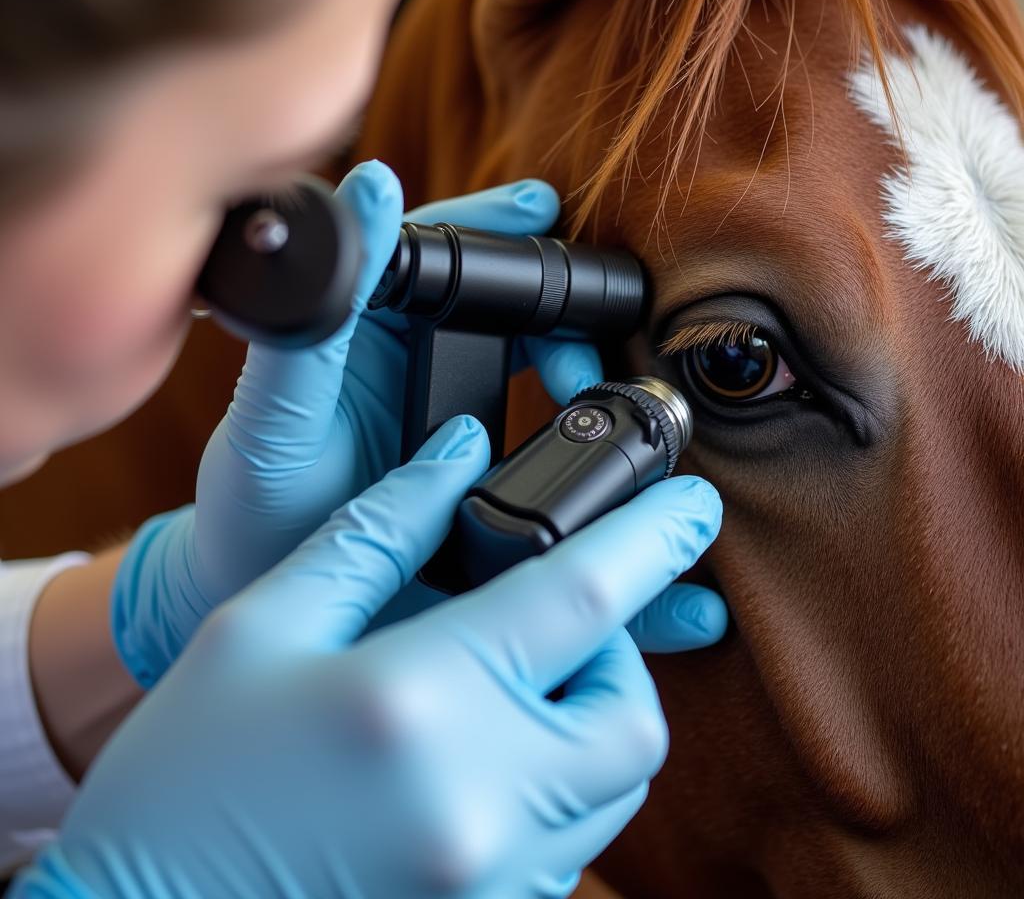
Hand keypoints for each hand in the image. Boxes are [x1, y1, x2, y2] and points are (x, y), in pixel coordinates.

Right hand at [16, 418, 721, 898]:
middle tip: (557, 620)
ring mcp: (490, 879)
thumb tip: (460, 456)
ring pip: (615, 788)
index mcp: (419, 701)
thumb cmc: (184, 773)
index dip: (653, 536)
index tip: (696, 504)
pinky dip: (558, 789)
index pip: (584, 598)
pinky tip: (486, 759)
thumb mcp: (267, 622)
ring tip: (516, 686)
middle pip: (632, 713)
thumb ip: (382, 529)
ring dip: (591, 722)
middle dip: (619, 655)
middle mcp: (476, 799)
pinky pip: (570, 848)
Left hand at [112, 162, 725, 687]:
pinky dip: (610, 517)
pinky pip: (565, 498)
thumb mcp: (273, 420)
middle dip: (571, 330)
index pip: (445, 256)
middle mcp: (428, 376)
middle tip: (597, 360)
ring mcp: (467, 439)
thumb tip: (366, 188)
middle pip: (522, 324)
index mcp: (375, 336)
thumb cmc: (252, 514)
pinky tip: (650, 541)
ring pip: (557, 399)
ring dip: (604, 408)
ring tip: (634, 430)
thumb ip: (314, 321)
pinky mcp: (490, 501)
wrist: (272, 628)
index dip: (498, 235)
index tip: (549, 219)